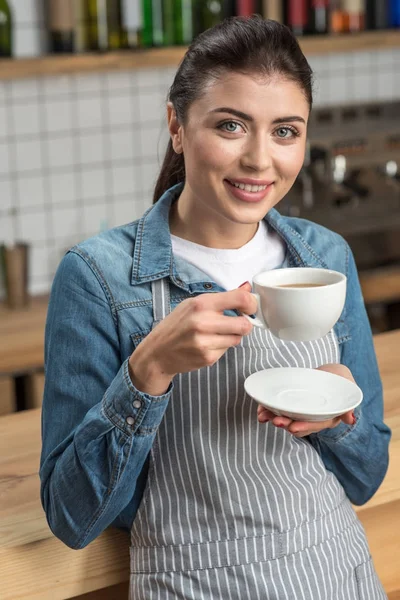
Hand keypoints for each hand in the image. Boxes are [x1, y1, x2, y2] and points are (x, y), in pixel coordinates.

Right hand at [129, 282, 256, 394]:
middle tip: (235, 323)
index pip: (240, 300)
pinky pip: (227, 350)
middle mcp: (203, 322)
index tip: (250, 307)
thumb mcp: (194, 304)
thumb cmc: (176, 325)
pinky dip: (222, 347)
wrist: (157, 352)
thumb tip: (246, 289)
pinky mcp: (207, 358)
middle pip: (245, 324)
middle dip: (244, 324)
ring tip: (216, 334)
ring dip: (232, 336)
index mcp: (201, 304)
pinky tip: (207, 344)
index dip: (251, 304)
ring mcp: (205, 342)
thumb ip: (222, 298)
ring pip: (238, 338)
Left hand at [257, 363, 356, 436]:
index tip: (293, 427)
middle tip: (275, 421)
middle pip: (299, 424)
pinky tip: (260, 410)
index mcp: (328, 417)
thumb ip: (349, 402)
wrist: (329, 373)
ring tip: (263, 416)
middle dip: (286, 424)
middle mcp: (313, 417)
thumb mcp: (347, 385)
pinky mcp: (291, 405)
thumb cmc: (340, 379)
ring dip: (273, 418)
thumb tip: (350, 420)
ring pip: (287, 419)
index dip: (304, 426)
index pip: (316, 424)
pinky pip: (279, 410)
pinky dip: (268, 410)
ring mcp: (301, 412)